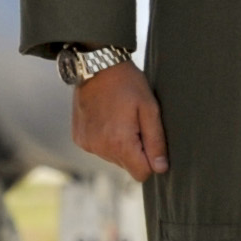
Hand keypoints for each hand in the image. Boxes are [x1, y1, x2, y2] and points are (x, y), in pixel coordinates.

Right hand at [70, 58, 169, 178]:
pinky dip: (105, 138)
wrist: (96, 66)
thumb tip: (160, 168)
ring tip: (120, 118)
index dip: (151, 161)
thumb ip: (156, 141)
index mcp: (120, 143)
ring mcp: (87, 144)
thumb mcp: (149, 108)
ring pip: (113, 158)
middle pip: (127, 166)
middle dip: (135, 151)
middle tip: (134, 122)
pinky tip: (107, 118)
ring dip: (120, 144)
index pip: (141, 174)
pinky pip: (99, 148)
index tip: (150, 140)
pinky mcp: (79, 138)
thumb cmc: (127, 84)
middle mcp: (101, 148)